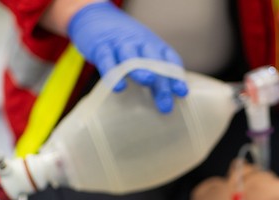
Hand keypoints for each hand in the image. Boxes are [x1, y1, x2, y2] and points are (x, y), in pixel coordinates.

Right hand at [68, 1, 187, 112]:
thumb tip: (166, 98)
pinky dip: (113, 74)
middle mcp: (139, 43)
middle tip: (166, 103)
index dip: (176, 76)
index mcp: (153, 45)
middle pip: (153, 62)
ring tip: (148, 80)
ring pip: (132, 57)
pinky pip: (107, 60)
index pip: (169, 59)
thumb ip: (153, 71)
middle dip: (161, 82)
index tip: (182, 92)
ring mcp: (120, 44)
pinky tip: (119, 87)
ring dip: (140, 69)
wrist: (96, 17)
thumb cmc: (123, 43)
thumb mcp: (142, 51)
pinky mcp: (101, 48)